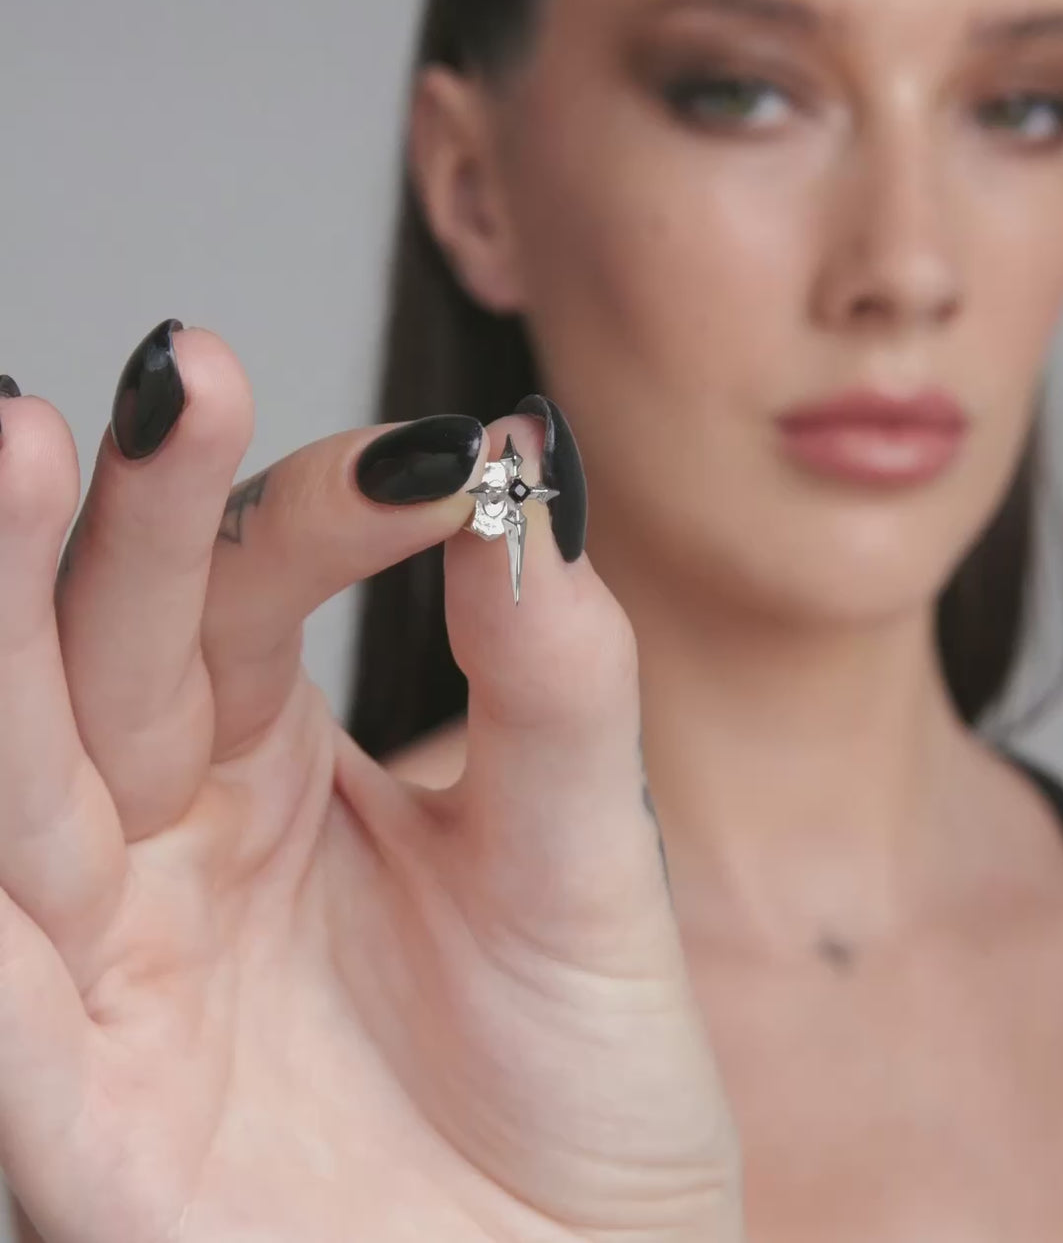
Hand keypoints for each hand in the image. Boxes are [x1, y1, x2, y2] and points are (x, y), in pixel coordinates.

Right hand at [0, 322, 741, 1241]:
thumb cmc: (581, 1086)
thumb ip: (553, 679)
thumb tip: (526, 468)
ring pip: (22, 776)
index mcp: (277, 760)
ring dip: (7, 632)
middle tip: (168, 371)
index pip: (263, 585)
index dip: (327, 506)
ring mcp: (113, 964)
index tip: (433, 460)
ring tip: (7, 449)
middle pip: (116, 644)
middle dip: (137, 514)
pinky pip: (3, 999)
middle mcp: (169, 835)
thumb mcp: (586, 864)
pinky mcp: (81, 1109)